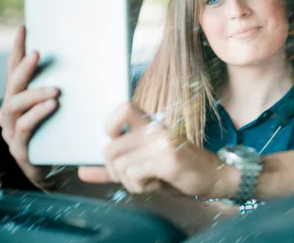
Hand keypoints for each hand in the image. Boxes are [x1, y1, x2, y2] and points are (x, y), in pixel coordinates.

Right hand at [0, 26, 59, 188]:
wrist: (62, 169)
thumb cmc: (66, 133)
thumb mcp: (70, 106)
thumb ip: (75, 86)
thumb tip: (99, 57)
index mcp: (20, 100)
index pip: (15, 69)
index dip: (18, 49)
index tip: (25, 28)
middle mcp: (11, 114)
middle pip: (12, 85)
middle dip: (23, 68)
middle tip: (37, 53)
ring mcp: (12, 132)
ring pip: (15, 107)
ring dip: (34, 94)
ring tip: (55, 90)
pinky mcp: (20, 149)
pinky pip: (25, 129)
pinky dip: (38, 115)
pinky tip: (52, 106)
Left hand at [78, 102, 238, 198]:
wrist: (212, 175)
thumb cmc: (176, 170)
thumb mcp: (143, 166)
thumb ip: (112, 168)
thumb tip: (81, 171)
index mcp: (150, 124)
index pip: (121, 107)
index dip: (109, 125)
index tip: (115, 141)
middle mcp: (155, 129)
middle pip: (109, 149)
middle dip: (115, 171)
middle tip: (136, 174)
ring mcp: (162, 142)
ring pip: (119, 166)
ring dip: (129, 182)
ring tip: (149, 179)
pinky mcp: (167, 159)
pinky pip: (133, 176)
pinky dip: (140, 187)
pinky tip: (157, 183)